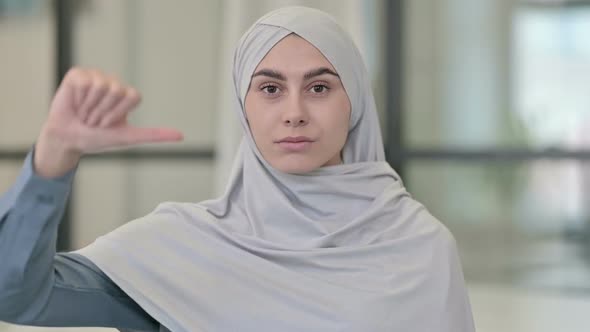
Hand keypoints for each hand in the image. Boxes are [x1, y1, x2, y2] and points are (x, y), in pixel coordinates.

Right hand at [34, 68, 183, 177]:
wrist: (69, 139)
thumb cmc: (98, 138)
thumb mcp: (128, 137)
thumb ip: (154, 134)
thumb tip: (181, 136)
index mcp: (128, 95)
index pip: (133, 96)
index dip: (119, 113)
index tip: (110, 123)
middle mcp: (114, 83)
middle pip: (117, 91)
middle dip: (103, 111)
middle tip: (95, 119)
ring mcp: (96, 77)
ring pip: (101, 86)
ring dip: (90, 107)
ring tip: (85, 113)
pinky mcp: (78, 75)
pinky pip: (84, 82)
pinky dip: (78, 99)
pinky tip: (75, 103)